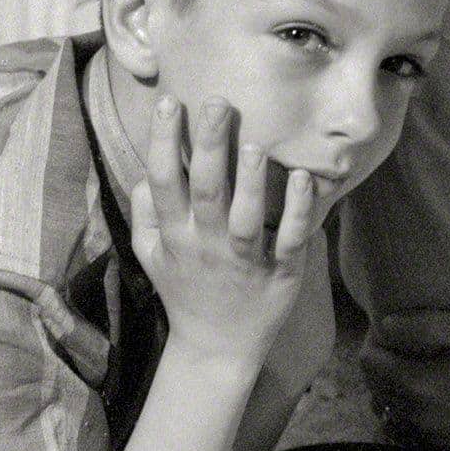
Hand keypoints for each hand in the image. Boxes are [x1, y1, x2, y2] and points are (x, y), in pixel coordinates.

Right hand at [131, 95, 315, 372]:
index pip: (164, 182)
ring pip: (245, 219)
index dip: (165, 142)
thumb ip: (145, 212)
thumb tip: (145, 171)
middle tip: (218, 102)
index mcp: (174, 235)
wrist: (217, 348)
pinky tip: (304, 178)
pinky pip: (289, 240)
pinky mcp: (281, 273)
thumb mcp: (151, 255)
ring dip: (250, 182)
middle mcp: (206, 246)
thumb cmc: (185, 289)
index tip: (171, 102)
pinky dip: (298, 211)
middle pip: (206, 191)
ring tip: (255, 144)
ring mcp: (244, 261)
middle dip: (210, 146)